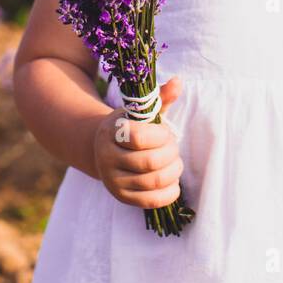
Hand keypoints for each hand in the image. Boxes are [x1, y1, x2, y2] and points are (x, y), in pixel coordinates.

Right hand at [93, 77, 183, 208]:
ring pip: (154, 181)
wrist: (104, 151)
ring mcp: (113, 181)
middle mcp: (107, 158)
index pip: (139, 138)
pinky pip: (152, 201)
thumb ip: (160, 98)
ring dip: (174, 171)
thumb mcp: (141, 112)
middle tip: (173, 147)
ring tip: (174, 162)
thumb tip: (178, 81)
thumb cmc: (130, 128)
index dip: (161, 136)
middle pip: (150, 162)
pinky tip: (173, 181)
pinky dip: (170, 191)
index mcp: (111, 132)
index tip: (165, 132)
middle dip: (171, 153)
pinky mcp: (122, 197)